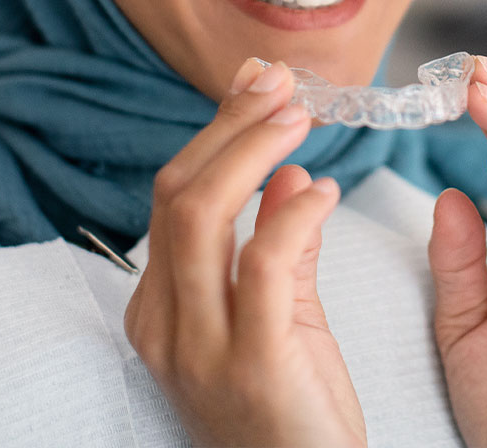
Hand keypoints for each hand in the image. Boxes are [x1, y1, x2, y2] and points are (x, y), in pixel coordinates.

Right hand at [124, 58, 365, 447]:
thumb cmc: (295, 404)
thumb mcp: (278, 313)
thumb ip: (275, 241)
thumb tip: (285, 171)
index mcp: (160, 305)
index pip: (176, 194)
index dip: (217, 131)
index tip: (259, 84)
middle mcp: (163, 322)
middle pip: (180, 192)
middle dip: (231, 125)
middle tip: (280, 83)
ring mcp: (199, 346)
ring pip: (203, 213)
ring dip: (253, 149)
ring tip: (300, 117)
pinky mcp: (252, 363)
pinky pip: (263, 262)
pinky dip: (294, 213)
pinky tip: (326, 191)